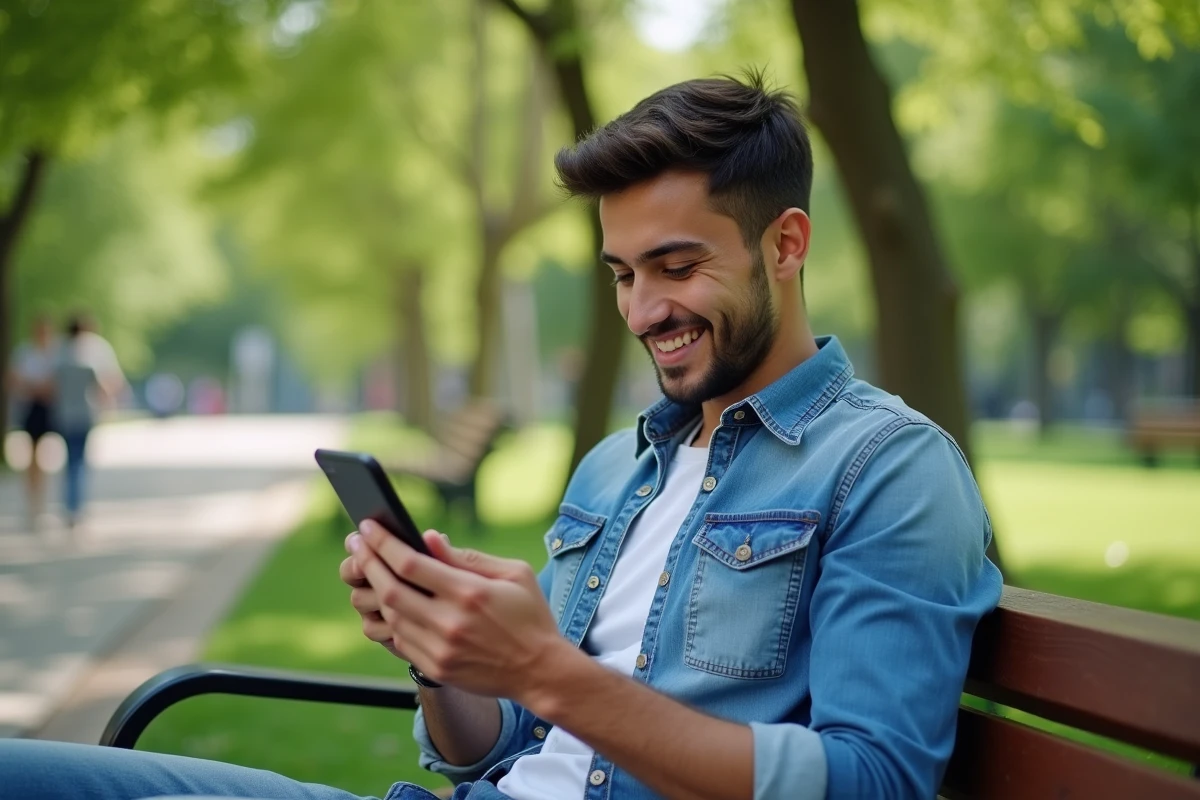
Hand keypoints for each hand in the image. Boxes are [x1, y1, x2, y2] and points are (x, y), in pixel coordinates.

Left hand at [348, 520, 566, 702]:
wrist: (539, 670)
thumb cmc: (530, 616)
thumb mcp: (513, 574)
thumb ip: (467, 557)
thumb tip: (428, 538)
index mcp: (469, 593)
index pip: (411, 564)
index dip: (384, 543)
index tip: (368, 526)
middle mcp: (449, 622)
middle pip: (390, 589)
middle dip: (367, 561)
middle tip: (356, 542)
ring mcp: (439, 649)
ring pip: (389, 615)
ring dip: (373, 589)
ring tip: (368, 568)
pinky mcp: (435, 667)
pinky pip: (398, 640)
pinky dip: (387, 618)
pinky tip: (386, 601)